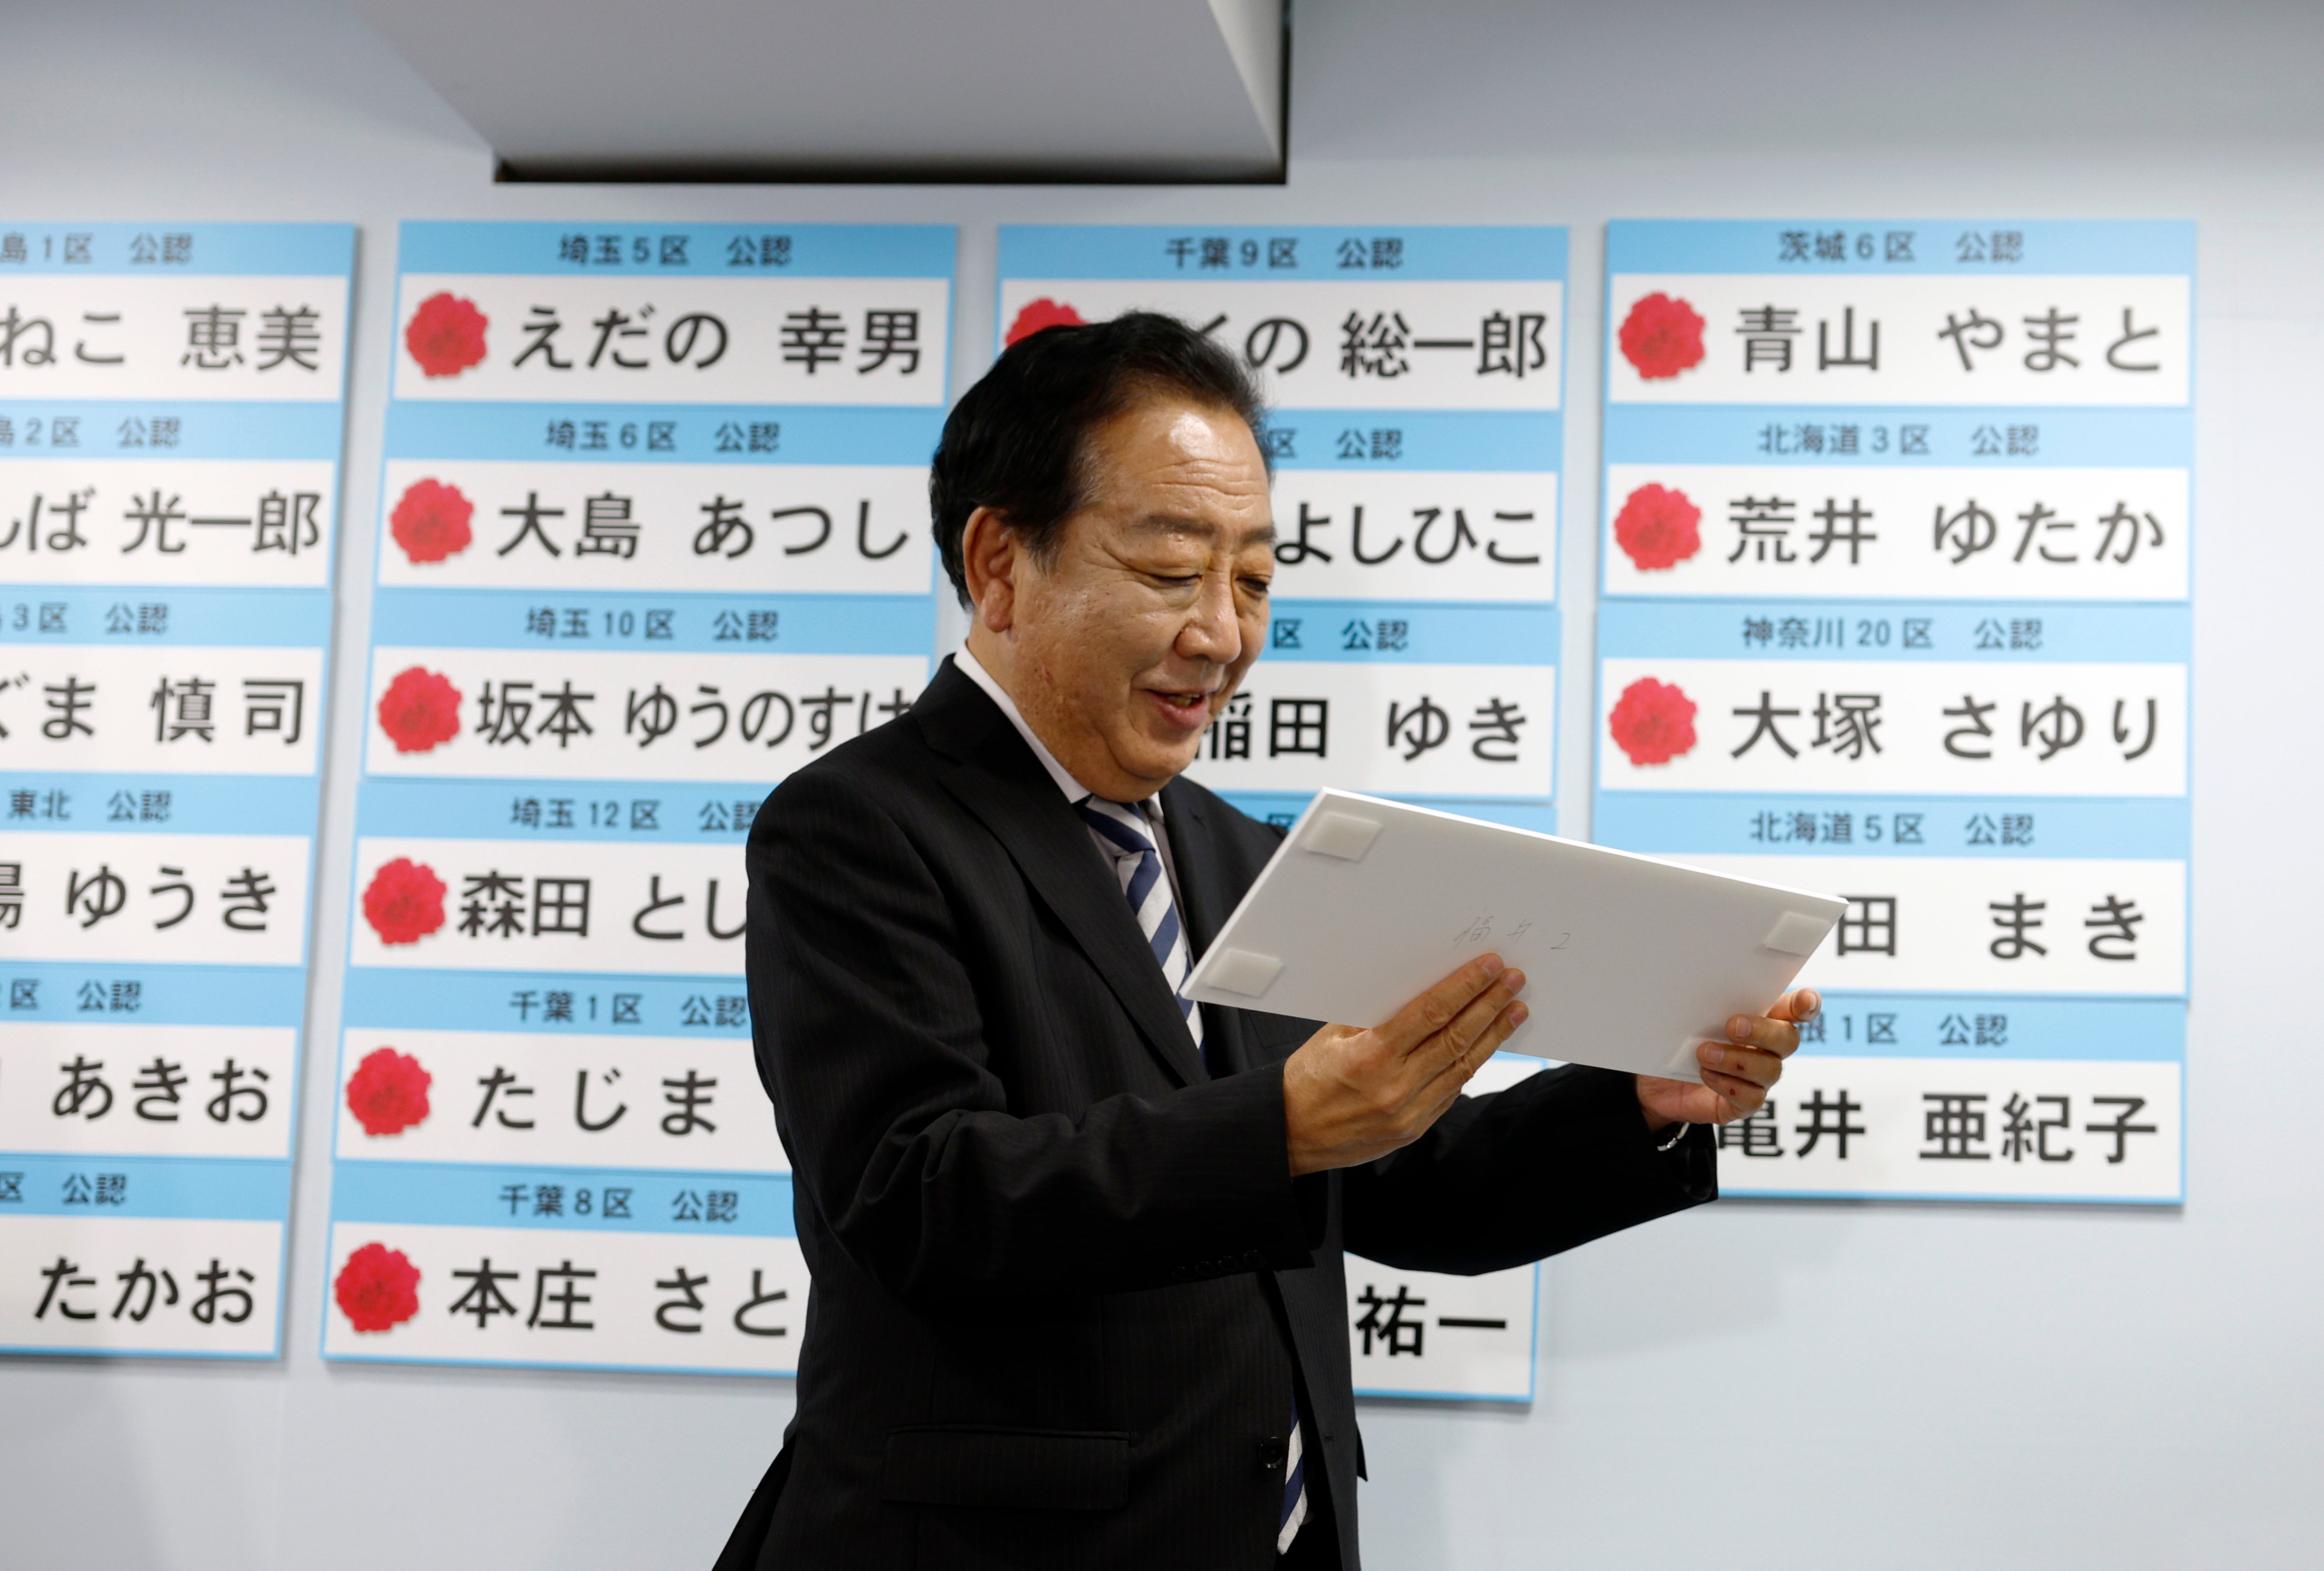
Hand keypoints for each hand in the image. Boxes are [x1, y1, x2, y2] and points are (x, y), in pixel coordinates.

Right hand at [1282, 954, 1528, 1177]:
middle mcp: (1394, 1087)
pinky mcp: (1415, 1128)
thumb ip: (1375, 1015)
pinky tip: (1487, 1043)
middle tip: (1513, 981)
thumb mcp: (1332, 1037)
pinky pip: (1451, 1090)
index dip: (1465, 987)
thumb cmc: (1307, 1080)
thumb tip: (1419, 985)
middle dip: (1489, 1005)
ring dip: (1493, 1035)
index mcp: (1370, 1056)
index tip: (1489, 967)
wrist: (1291, 1135)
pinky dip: (1472, 1063)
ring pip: (1462, 1066)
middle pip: (1455, 1037)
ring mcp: (1409, 1112)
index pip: (1431, 1013)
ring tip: (1515, 1009)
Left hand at [1637, 988, 1819, 1130]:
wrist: (1651, 1082)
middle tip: (1732, 1026)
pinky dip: (1729, 1085)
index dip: (1805, 1005)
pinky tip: (1707, 1075)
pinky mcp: (1742, 1103)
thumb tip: (1701, 982)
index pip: (1793, 1009)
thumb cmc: (1675, 1041)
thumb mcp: (1685, 1017)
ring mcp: (1756, 1078)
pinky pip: (1752, 1098)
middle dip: (1762, 1031)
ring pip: (1770, 1069)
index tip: (1805, 1001)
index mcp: (1759, 1018)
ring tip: (1705, 1053)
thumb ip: (1704, 1002)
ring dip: (1738, 1060)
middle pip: (1787, 1039)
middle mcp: (1765, 1048)